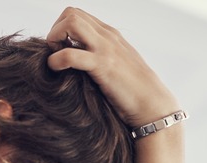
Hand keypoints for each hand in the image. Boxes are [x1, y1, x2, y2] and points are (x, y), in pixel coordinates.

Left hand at [46, 7, 178, 126]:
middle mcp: (107, 36)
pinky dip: (56, 61)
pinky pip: (71, 54)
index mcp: (109, 34)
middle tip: (55, 54)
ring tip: (56, 61)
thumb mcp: (114, 64)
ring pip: (71, 23)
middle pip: (71, 13)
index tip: (60, 50)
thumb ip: (97, 56)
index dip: (61, 29)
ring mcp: (105, 49)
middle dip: (55, 31)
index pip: (77, 15)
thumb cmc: (131, 90)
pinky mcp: (103, 66)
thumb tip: (74, 58)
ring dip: (55, 39)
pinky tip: (56, 71)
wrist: (152, 104)